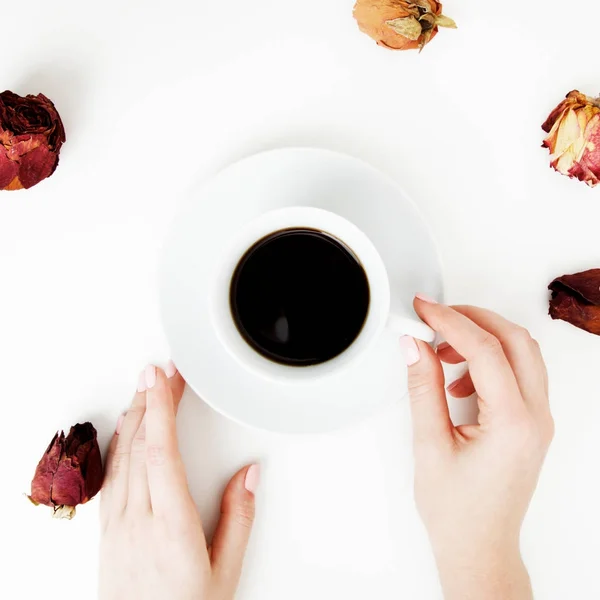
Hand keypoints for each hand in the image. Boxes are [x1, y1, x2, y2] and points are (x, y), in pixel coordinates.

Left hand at [99, 363, 259, 599]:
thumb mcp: (226, 571)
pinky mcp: (107, 530)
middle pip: (140, 445)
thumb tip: (249, 474)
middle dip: (151, 400)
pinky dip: (121, 442)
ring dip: (135, 416)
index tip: (163, 378)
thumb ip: (239, 518)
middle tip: (162, 371)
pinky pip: (112, 474)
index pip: (160, 454)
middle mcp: (137, 520)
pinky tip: (129, 429)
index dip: (161, 409)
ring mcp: (117, 524)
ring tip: (147, 388)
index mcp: (171, 527)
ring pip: (122, 456)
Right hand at [401, 298, 552, 599]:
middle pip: (515, 340)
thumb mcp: (430, 445)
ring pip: (521, 353)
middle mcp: (535, 417)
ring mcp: (538, 420)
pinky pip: (518, 373)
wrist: (479, 547)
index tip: (423, 309)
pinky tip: (457, 380)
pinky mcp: (530, 423)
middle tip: (435, 316)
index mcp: (513, 422)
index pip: (484, 349)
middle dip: (473, 318)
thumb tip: (414, 347)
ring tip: (442, 349)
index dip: (449, 321)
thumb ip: (423, 388)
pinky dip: (489, 361)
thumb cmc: (458, 512)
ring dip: (483, 338)